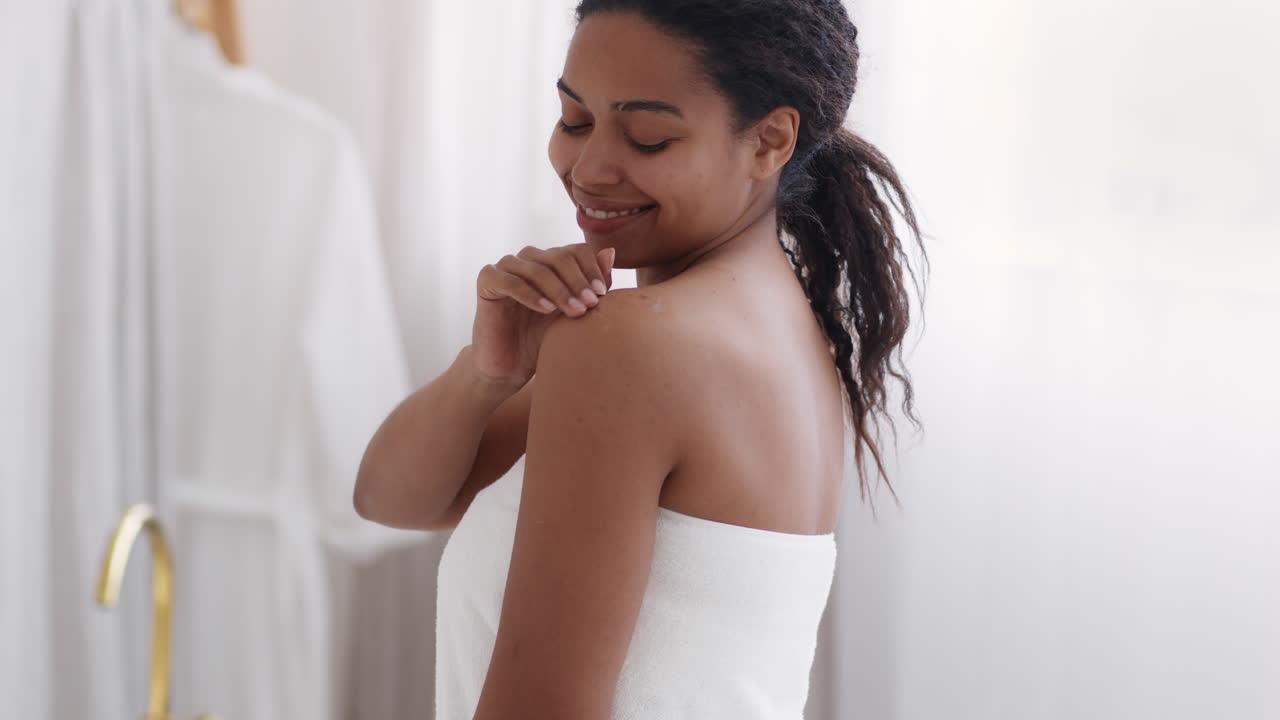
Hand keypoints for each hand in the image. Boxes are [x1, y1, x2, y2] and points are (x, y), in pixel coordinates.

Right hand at [471, 243, 614, 385]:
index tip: (602, 295)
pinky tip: (547, 310)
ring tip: (574, 311)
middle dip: (578, 281)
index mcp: (550, 261)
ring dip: (559, 289)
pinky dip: (531, 294)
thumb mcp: (575, 311)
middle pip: (559, 257)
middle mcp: (528, 259)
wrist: (512, 365)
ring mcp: (506, 267)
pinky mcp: (487, 280)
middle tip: (591, 305)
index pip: (575, 250)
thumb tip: (610, 252)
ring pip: (538, 268)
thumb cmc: (544, 338)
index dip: (591, 270)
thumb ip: (592, 285)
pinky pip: (511, 281)